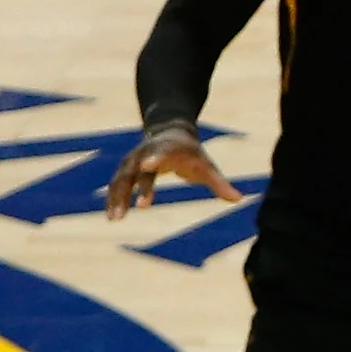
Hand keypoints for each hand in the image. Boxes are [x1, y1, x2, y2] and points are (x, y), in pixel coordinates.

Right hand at [103, 126, 242, 220]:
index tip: (149, 165)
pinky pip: (116, 184)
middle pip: (138, 169)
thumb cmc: (192, 153)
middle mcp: (146, 152)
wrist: (170, 132)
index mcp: (167, 148)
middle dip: (137, 188)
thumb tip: (239, 199)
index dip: (155, 158)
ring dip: (117, 197)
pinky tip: (111, 216)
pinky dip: (113, 198)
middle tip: (138, 208)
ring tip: (115, 219)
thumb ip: (219, 183)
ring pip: (121, 178)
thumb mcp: (207, 166)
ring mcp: (133, 160)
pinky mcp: (126, 168)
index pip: (160, 152)